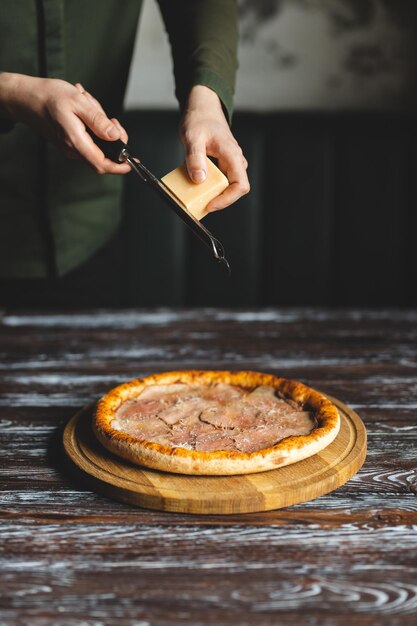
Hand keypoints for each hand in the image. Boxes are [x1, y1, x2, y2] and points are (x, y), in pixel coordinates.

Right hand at [0, 72, 129, 174]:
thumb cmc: (49, 97)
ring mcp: (71, 147)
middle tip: (106, 114)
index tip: (132, 163)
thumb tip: (116, 136)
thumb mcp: (79, 102)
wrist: (26, 97)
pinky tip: (82, 107)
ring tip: (87, 103)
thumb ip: (99, 121)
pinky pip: (89, 136)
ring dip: (99, 123)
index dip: (120, 166)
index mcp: (76, 142)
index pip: (102, 164)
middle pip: (103, 152)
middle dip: (111, 134)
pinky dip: (91, 122)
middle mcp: (73, 149)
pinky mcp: (70, 142)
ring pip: (97, 142)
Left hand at [180, 85, 249, 212]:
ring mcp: (230, 163)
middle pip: (234, 189)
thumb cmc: (199, 119)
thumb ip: (195, 158)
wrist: (202, 109)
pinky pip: (219, 180)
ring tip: (196, 194)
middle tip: (200, 202)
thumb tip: (199, 179)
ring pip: (227, 186)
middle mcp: (235, 161)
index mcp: (232, 155)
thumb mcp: (193, 138)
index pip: (240, 185)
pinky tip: (195, 184)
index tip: (210, 204)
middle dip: (218, 199)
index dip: (227, 199)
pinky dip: (208, 186)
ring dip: (213, 193)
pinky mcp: (222, 165)